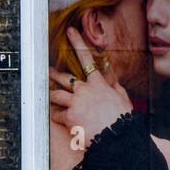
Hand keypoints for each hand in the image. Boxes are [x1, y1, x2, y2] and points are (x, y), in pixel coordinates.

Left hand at [48, 29, 132, 146]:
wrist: (119, 137)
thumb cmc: (123, 120)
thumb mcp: (122, 99)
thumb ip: (115, 87)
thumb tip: (112, 79)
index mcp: (99, 84)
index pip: (87, 59)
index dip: (78, 43)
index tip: (70, 31)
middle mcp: (85, 90)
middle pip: (64, 77)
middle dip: (53, 74)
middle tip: (47, 71)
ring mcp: (76, 102)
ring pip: (56, 94)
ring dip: (51, 96)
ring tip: (46, 95)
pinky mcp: (69, 115)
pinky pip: (57, 114)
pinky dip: (56, 116)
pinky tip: (59, 119)